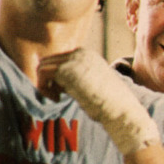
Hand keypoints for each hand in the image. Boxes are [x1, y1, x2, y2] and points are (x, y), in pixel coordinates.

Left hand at [37, 48, 159, 154]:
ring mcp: (74, 60)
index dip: (55, 78)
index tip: (62, 94)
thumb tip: (54, 84)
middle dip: (48, 80)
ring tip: (57, 99)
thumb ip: (74, 79)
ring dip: (44, 85)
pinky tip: (57, 99)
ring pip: (42, 66)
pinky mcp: (67, 70)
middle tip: (58, 97)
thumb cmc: (108, 106)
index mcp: (87, 55)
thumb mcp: (90, 86)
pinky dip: (43, 88)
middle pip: (48, 61)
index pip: (58, 60)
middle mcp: (80, 53)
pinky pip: (42, 73)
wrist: (121, 111)